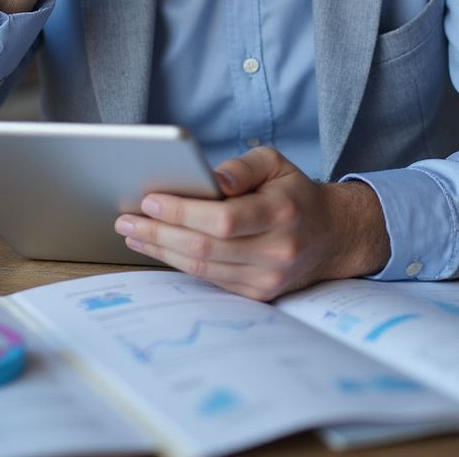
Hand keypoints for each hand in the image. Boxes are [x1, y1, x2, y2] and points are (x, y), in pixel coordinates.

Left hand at [114, 147, 390, 300]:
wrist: (332, 235)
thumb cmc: (294, 192)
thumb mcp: (275, 163)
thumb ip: (242, 167)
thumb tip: (208, 179)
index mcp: (281, 213)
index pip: (223, 219)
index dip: (182, 212)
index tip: (149, 200)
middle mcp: (276, 251)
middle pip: (205, 248)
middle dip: (159, 234)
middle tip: (125, 220)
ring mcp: (267, 279)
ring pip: (203, 269)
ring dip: (161, 251)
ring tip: (132, 234)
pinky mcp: (258, 295)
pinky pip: (210, 280)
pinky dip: (179, 264)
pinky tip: (159, 248)